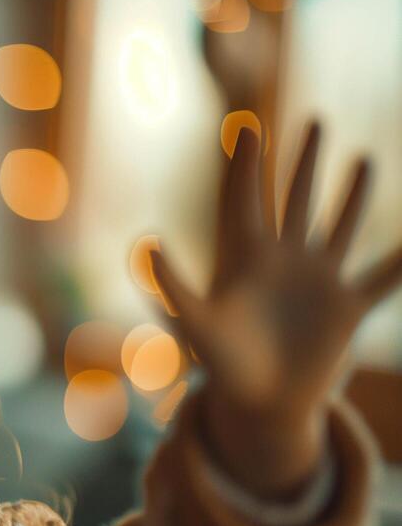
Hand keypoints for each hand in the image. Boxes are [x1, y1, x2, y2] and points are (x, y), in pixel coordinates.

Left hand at [151, 124, 401, 496]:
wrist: (258, 405)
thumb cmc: (221, 366)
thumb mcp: (195, 322)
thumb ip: (173, 284)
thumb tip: (146, 244)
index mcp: (246, 260)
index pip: (245, 200)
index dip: (245, 164)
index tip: (248, 125)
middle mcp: (284, 262)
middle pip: (296, 200)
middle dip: (305, 162)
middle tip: (315, 121)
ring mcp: (318, 281)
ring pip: (340, 226)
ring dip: (353, 195)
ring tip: (364, 160)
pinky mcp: (346, 308)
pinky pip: (382, 278)